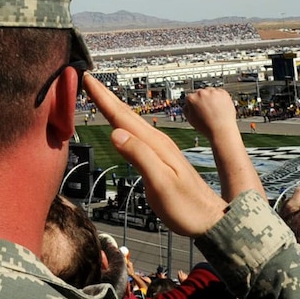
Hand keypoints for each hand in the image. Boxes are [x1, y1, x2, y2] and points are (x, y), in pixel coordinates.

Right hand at [83, 75, 227, 237]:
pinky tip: (121, 125)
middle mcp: (157, 142)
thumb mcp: (161, 184)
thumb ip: (139, 157)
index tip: (88, 79)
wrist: (210, 219)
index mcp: (155, 145)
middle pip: (126, 114)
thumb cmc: (187, 207)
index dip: (104, 98)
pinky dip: (123, 123)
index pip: (122, 117)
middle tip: (88, 79)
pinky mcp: (160, 157)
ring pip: (131, 122)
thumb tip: (115, 133)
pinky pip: (136, 133)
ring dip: (113, 107)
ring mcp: (160, 149)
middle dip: (106, 96)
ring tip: (99, 96)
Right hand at [179, 87, 237, 140]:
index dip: (194, 105)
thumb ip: (186, 109)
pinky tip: (220, 107)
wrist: (222, 130)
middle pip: (200, 93)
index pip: (191, 97)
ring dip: (211, 97)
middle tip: (207, 110)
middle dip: (202, 99)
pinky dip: (220, 98)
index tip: (198, 110)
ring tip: (214, 109)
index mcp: (191, 98)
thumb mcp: (190, 119)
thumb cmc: (206, 127)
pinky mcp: (223, 93)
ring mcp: (213, 92)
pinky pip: (219, 92)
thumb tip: (187, 103)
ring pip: (210, 91)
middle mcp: (201, 93)